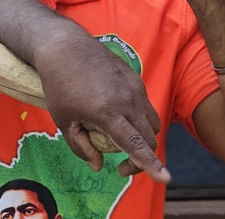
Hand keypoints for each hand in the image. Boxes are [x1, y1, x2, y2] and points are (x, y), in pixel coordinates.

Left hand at [35, 23, 167, 181]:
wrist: (64, 47)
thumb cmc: (59, 85)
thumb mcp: (63, 120)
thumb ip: (80, 147)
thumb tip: (98, 166)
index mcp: (107, 113)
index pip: (136, 144)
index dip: (151, 164)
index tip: (165, 178)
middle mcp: (126, 100)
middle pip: (149, 138)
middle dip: (143, 159)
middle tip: (121, 167)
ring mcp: (133, 88)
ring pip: (152, 122)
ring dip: (145, 138)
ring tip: (122, 140)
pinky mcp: (135, 78)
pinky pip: (146, 105)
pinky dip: (139, 117)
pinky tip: (117, 113)